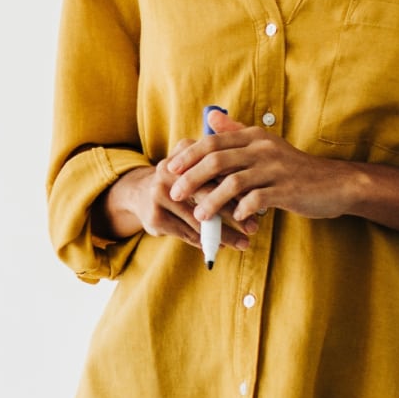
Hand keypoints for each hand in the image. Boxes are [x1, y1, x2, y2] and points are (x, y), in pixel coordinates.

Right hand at [102, 158, 251, 251]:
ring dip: (224, 235)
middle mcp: (169, 171)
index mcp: (184, 151)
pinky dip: (206, 241)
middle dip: (234, 213)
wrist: (139, 192)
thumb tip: (257, 184)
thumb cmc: (182, 181)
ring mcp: (159, 194)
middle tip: (254, 227)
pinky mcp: (155, 217)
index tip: (259, 201)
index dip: (240, 187)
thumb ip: (222, 167)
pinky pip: (187, 233)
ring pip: (199, 220)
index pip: (217, 170)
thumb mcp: (197, 165)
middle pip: (208, 195)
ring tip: (243, 243)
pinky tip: (221, 246)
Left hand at [165, 114, 354, 228]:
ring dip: (211, 200)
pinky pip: (256, 199)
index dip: (188, 155)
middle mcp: (262, 149)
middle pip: (217, 160)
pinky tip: (232, 219)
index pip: (212, 142)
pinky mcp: (286, 189)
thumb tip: (211, 116)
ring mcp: (275, 169)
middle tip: (174, 192)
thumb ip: (238, 132)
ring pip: (233, 182)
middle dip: (191, 177)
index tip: (170, 168)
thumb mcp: (265, 145)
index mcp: (254, 137)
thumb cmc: (293, 168)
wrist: (333, 183)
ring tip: (198, 215)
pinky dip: (240, 210)